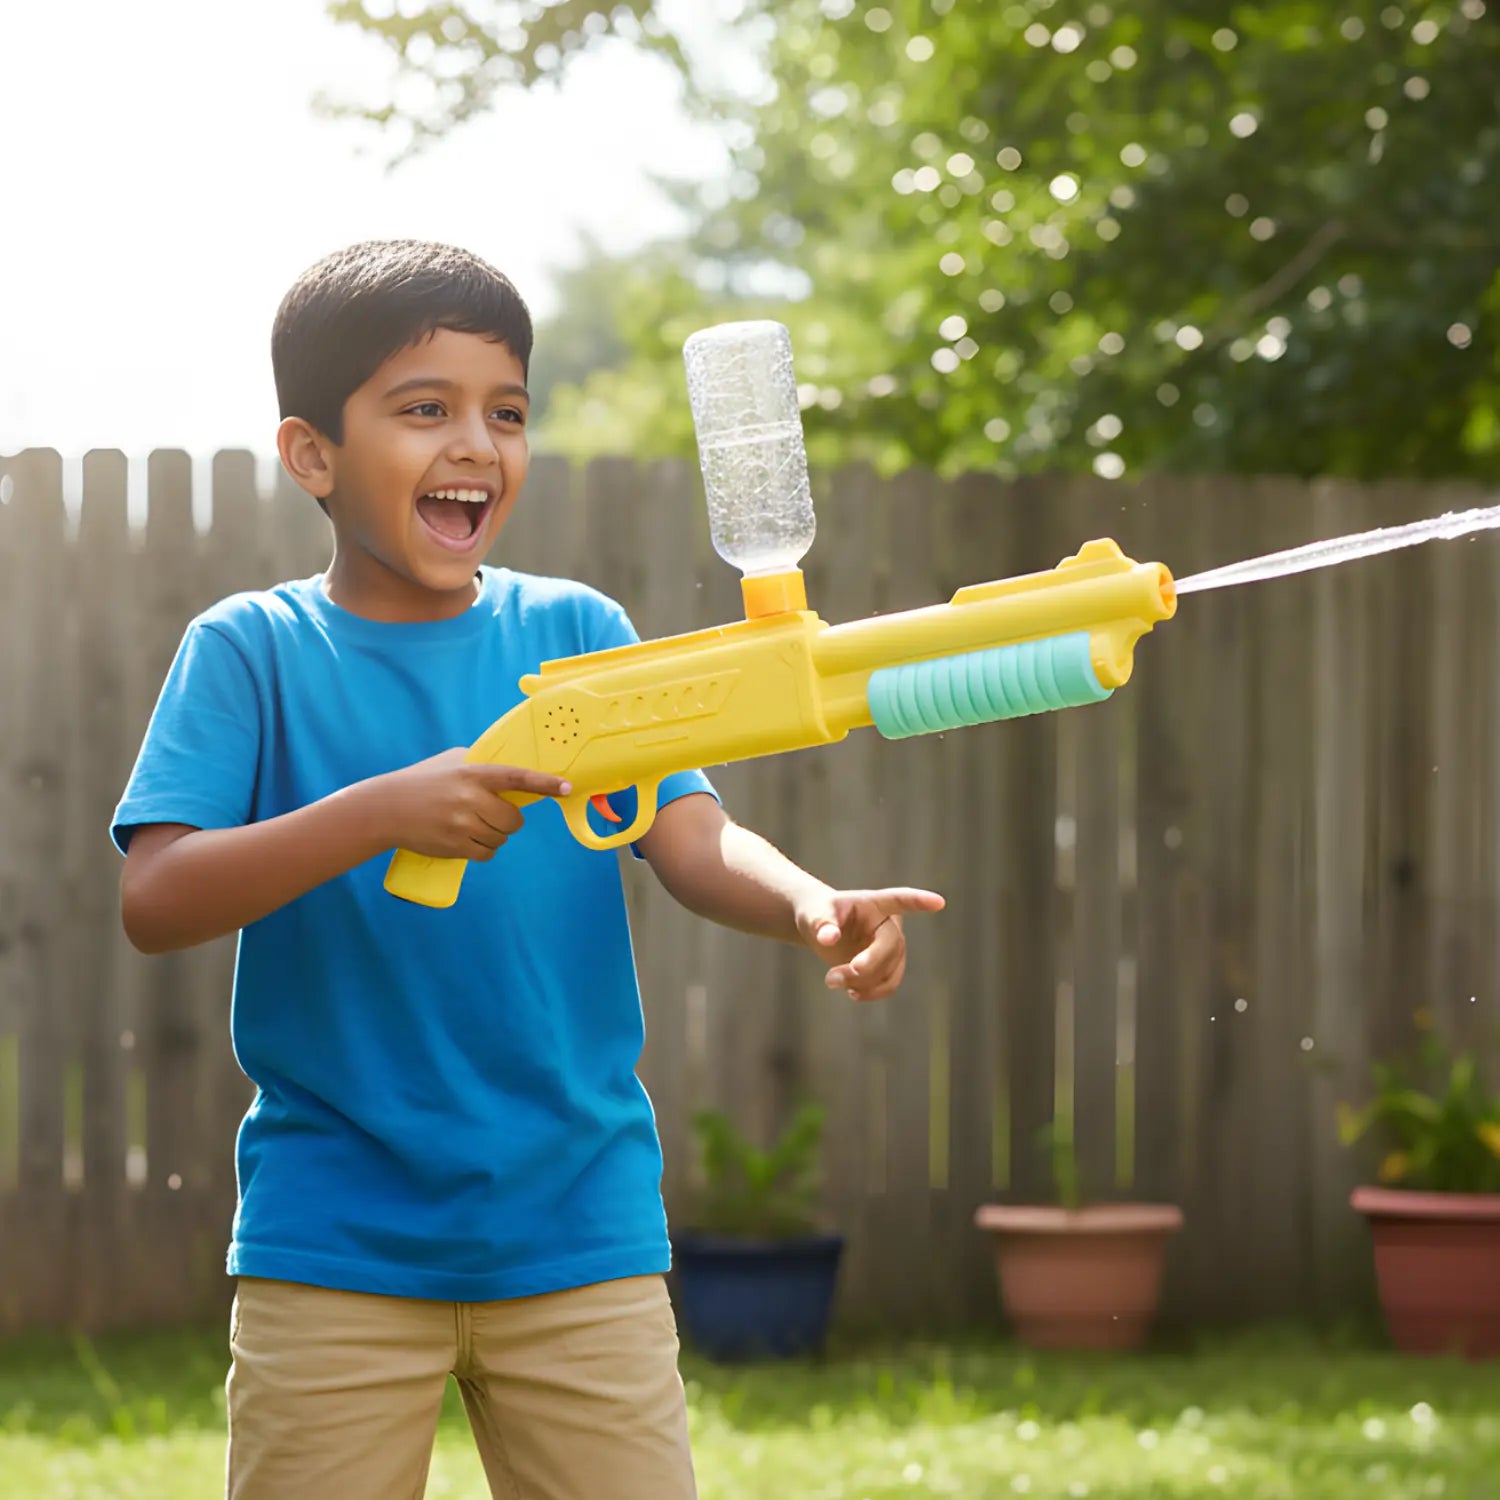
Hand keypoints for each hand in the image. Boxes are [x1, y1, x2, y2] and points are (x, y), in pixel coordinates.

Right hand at [376, 748, 571, 860]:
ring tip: (472, 825)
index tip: (566, 787)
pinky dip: (483, 850)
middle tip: (493, 815)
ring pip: (501, 839)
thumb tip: (513, 775)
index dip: (544, 783)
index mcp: (473, 775)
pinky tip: (467, 840)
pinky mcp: (454, 847)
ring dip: (494, 836)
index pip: (517, 778)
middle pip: (513, 820)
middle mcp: (471, 800)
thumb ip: (481, 765)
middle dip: (509, 820)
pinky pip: (486, 854)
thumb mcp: (451, 762)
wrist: (386, 808)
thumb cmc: (423, 781)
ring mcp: (462, 825)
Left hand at [795, 887, 944, 1001]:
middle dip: (868, 965)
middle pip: (892, 945)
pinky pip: (889, 983)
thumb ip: (821, 923)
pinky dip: (871, 992)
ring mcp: (890, 945)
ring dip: (862, 982)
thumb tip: (828, 938)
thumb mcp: (813, 914)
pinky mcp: (887, 965)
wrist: (819, 928)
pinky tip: (851, 993)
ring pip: (890, 969)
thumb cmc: (816, 913)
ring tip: (830, 980)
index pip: (899, 900)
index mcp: (873, 903)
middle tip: (831, 978)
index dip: (919, 902)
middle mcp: (888, 923)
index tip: (938, 902)